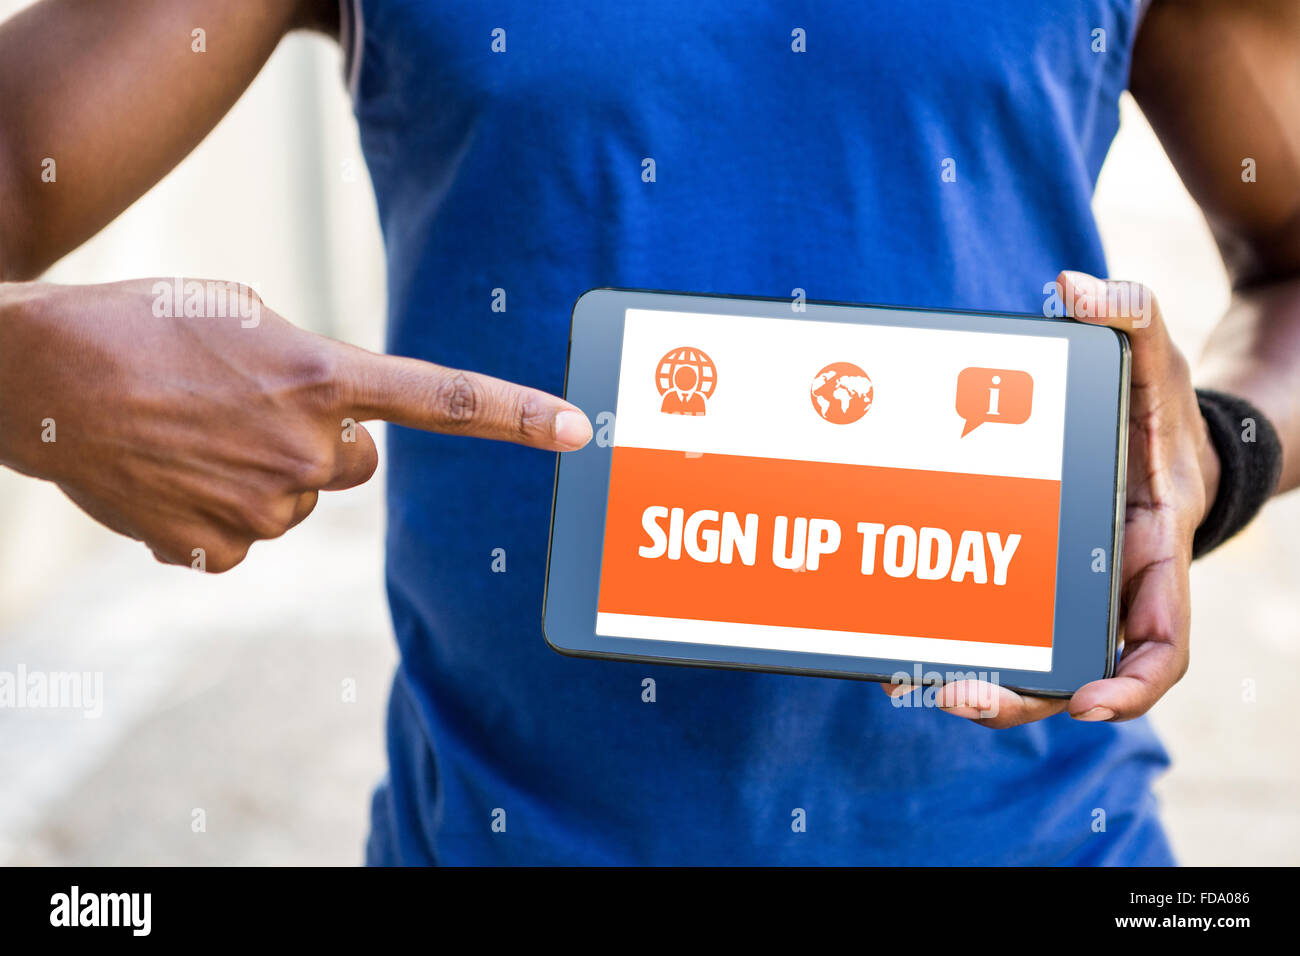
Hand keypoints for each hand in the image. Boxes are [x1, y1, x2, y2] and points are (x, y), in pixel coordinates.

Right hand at [0, 279, 591, 571]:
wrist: (34, 375)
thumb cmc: (139, 325)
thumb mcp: (243, 315)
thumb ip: (314, 368)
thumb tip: (340, 431)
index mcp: (319, 374)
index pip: (440, 400)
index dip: (513, 415)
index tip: (575, 430)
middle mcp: (305, 447)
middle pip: (358, 463)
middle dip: (320, 442)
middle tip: (246, 409)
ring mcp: (263, 506)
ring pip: (298, 501)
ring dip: (261, 474)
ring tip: (192, 435)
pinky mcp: (217, 550)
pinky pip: (247, 538)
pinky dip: (218, 514)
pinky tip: (170, 476)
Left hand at [881, 271, 1217, 726]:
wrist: (1149, 427)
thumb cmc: (1158, 406)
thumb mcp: (1153, 358)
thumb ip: (1130, 317)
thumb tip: (1078, 287)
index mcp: (1153, 551)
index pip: (1161, 644)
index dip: (1131, 684)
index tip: (1089, 703)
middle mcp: (1112, 584)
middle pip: (1079, 670)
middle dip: (1025, 696)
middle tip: (960, 696)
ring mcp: (1071, 587)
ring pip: (1032, 655)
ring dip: (982, 678)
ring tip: (917, 682)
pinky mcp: (1032, 576)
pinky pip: (1000, 618)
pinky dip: (960, 637)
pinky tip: (905, 643)